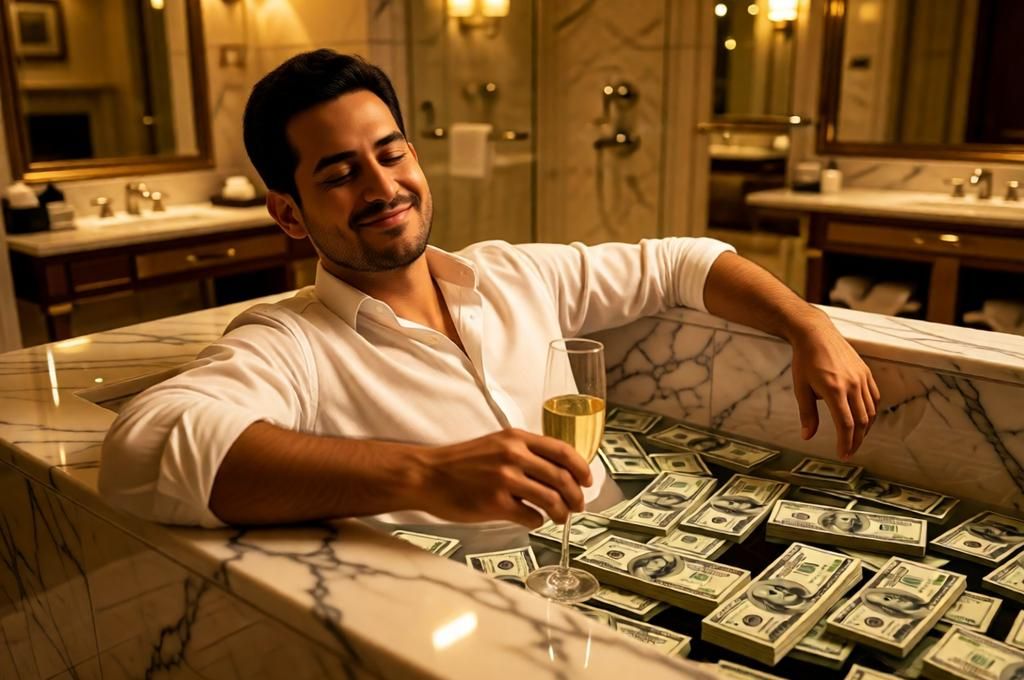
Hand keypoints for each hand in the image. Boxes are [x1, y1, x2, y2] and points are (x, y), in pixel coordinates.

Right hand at [415, 429, 592, 527]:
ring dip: (562, 513)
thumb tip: (556, 471)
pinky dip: (537, 521)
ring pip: (552, 500)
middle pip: (562, 478)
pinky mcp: (495, 504)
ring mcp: (505, 480)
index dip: (581, 468)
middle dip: (577, 496)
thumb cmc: (460, 463)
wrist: (427, 475)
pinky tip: (532, 520)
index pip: (562, 451)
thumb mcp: (495, 444)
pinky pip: (531, 517)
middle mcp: (513, 455)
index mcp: (516, 439)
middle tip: (578, 506)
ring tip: (560, 518)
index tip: (588, 481)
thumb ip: (523, 452)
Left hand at [789, 315, 879, 459]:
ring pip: (871, 411)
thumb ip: (807, 414)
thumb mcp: (801, 388)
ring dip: (865, 429)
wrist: (816, 334)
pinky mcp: (866, 373)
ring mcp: (862, 378)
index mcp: (834, 390)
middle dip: (856, 441)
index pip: (846, 424)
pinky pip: (874, 398)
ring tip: (855, 439)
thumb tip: (807, 437)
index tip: (842, 455)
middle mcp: (852, 385)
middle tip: (849, 453)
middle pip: (861, 421)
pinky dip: (871, 413)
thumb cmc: (805, 361)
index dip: (846, 443)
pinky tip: (863, 420)